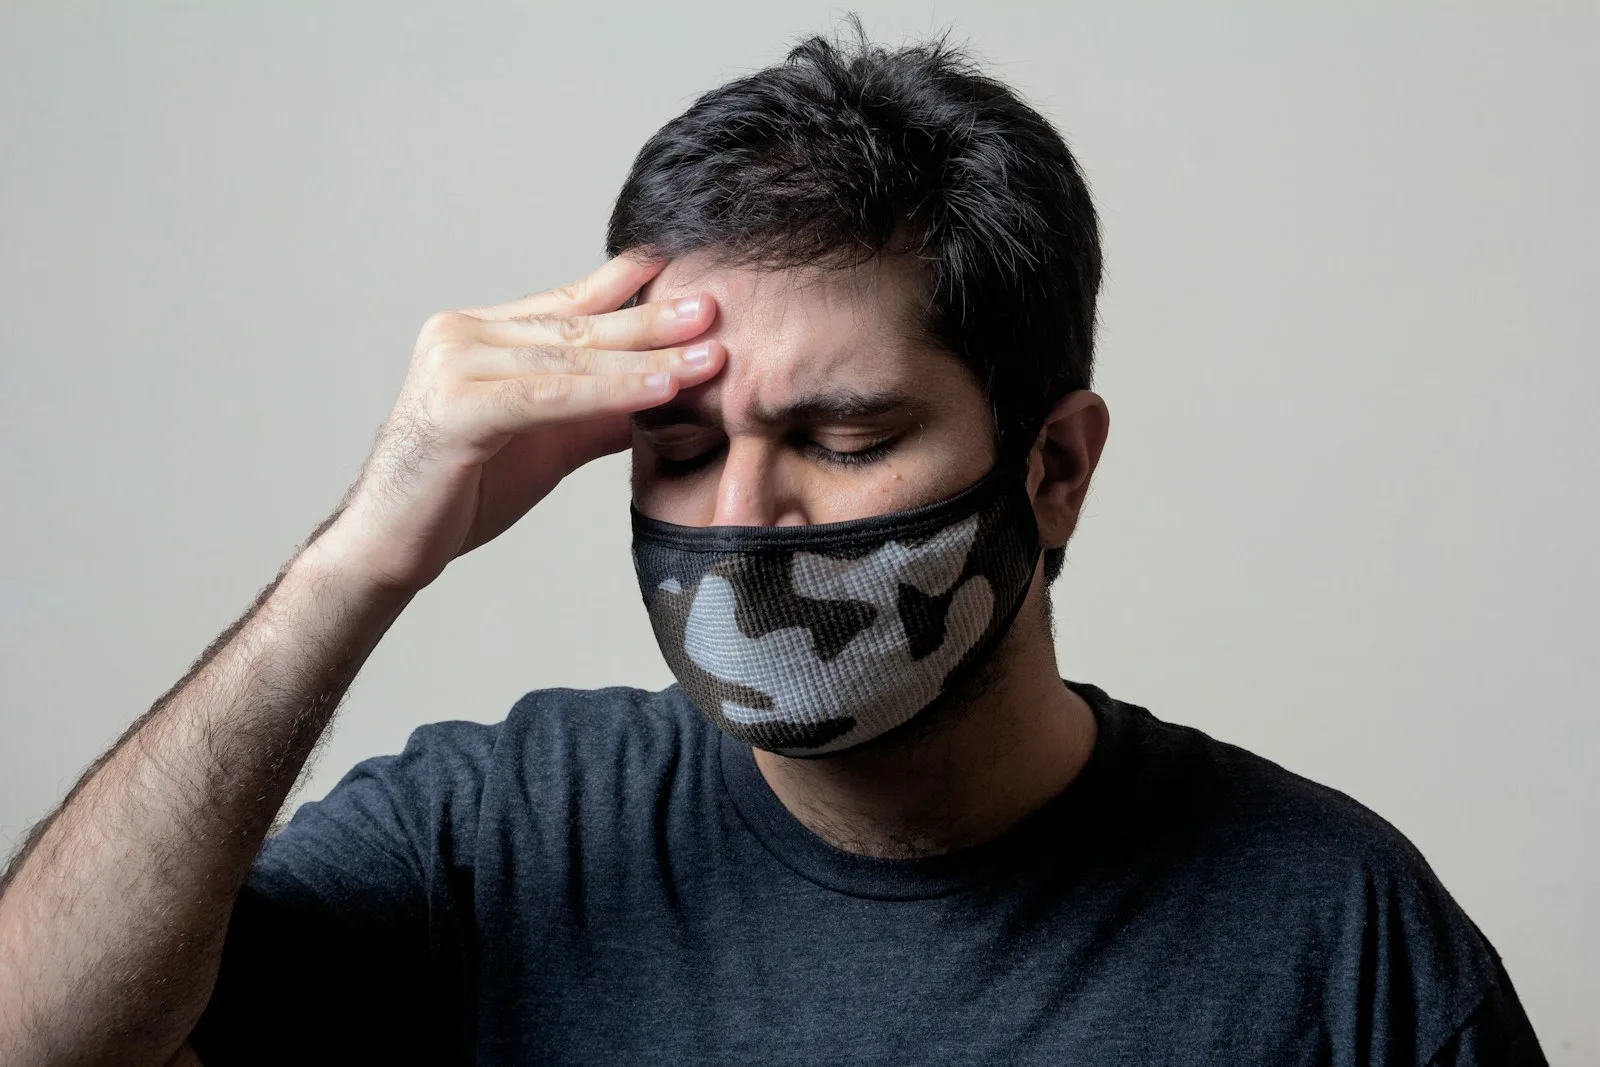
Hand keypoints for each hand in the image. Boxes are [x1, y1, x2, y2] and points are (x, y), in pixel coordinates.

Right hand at [308, 253, 721, 593]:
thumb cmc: (461, 494)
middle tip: (712, 307)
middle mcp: (460, 336)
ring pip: (568, 358)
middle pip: (575, 326)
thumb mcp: (547, 443)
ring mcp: (454, 367)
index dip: (624, 285)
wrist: (389, 547)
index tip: (679, 265)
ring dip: (646, 358)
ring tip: (707, 354)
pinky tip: (660, 389)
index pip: (565, 304)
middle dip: (651, 319)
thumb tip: (662, 393)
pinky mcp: (456, 408)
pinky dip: (611, 392)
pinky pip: (550, 396)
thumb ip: (596, 413)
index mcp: (477, 335)